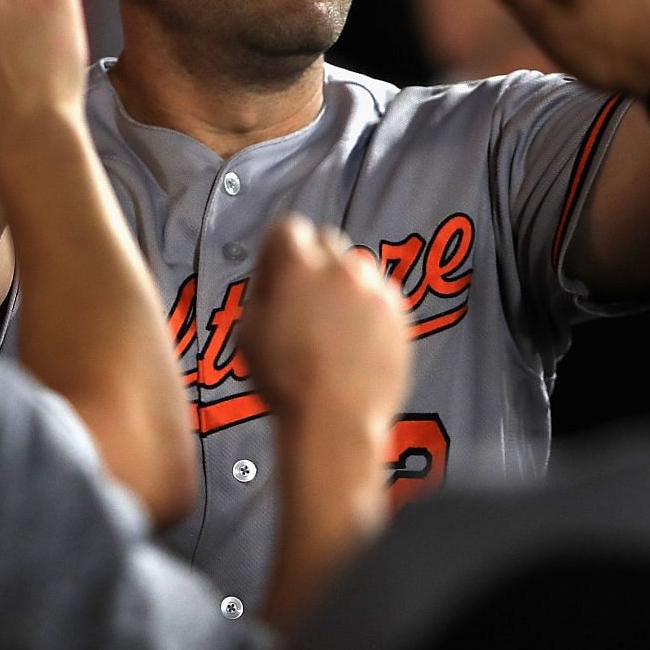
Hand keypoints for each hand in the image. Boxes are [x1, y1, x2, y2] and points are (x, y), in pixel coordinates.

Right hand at [242, 214, 410, 430]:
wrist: (335, 421)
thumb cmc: (283, 381)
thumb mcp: (249, 330)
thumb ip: (265, 290)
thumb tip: (278, 276)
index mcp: (297, 266)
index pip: (288, 227)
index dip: (279, 250)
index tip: (276, 275)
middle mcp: (340, 266)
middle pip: (326, 241)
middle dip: (314, 262)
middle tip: (305, 301)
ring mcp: (375, 287)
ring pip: (356, 269)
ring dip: (343, 286)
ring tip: (334, 328)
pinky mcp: (400, 311)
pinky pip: (380, 295)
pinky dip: (368, 308)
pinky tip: (357, 342)